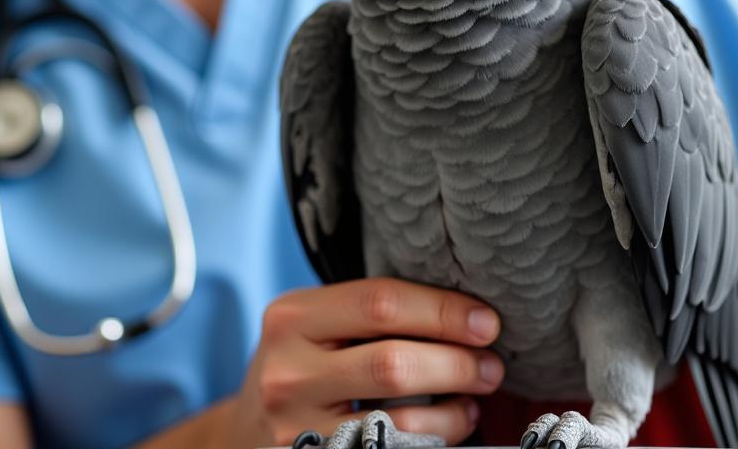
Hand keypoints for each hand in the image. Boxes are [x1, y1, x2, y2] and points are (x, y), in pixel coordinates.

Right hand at [222, 277, 504, 447]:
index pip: (380, 302)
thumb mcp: (316, 323)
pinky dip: (435, 437)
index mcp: (292, 315)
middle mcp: (288, 369)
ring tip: (476, 394)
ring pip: (398, 418)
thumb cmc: (301, 362)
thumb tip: (464, 309)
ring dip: (454, 407)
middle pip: (392, 362)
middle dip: (456, 361)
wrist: (245, 429)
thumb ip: (369, 312)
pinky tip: (453, 422)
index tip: (486, 320)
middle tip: (492, 362)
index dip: (442, 310)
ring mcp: (297, 426)